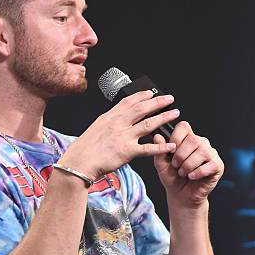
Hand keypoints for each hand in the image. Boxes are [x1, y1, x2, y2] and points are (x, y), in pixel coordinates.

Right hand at [60, 90, 178, 180]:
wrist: (79, 162)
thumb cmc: (85, 148)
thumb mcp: (96, 128)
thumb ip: (109, 122)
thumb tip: (118, 118)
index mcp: (110, 117)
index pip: (129, 101)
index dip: (142, 95)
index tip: (151, 92)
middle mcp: (118, 124)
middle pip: (142, 108)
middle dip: (158, 102)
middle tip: (170, 99)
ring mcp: (123, 136)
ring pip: (148, 124)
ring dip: (164, 118)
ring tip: (174, 114)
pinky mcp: (127, 151)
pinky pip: (148, 148)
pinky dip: (161, 147)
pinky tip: (171, 145)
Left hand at [153, 121, 223, 207]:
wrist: (181, 195)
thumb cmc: (172, 178)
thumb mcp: (161, 165)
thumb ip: (159, 150)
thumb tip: (157, 136)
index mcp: (187, 139)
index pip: (184, 126)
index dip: (176, 137)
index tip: (171, 151)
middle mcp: (201, 143)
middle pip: (193, 139)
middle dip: (180, 155)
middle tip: (176, 166)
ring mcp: (211, 153)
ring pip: (202, 151)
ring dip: (188, 165)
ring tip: (183, 173)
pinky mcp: (217, 165)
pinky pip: (210, 165)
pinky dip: (197, 173)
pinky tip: (192, 177)